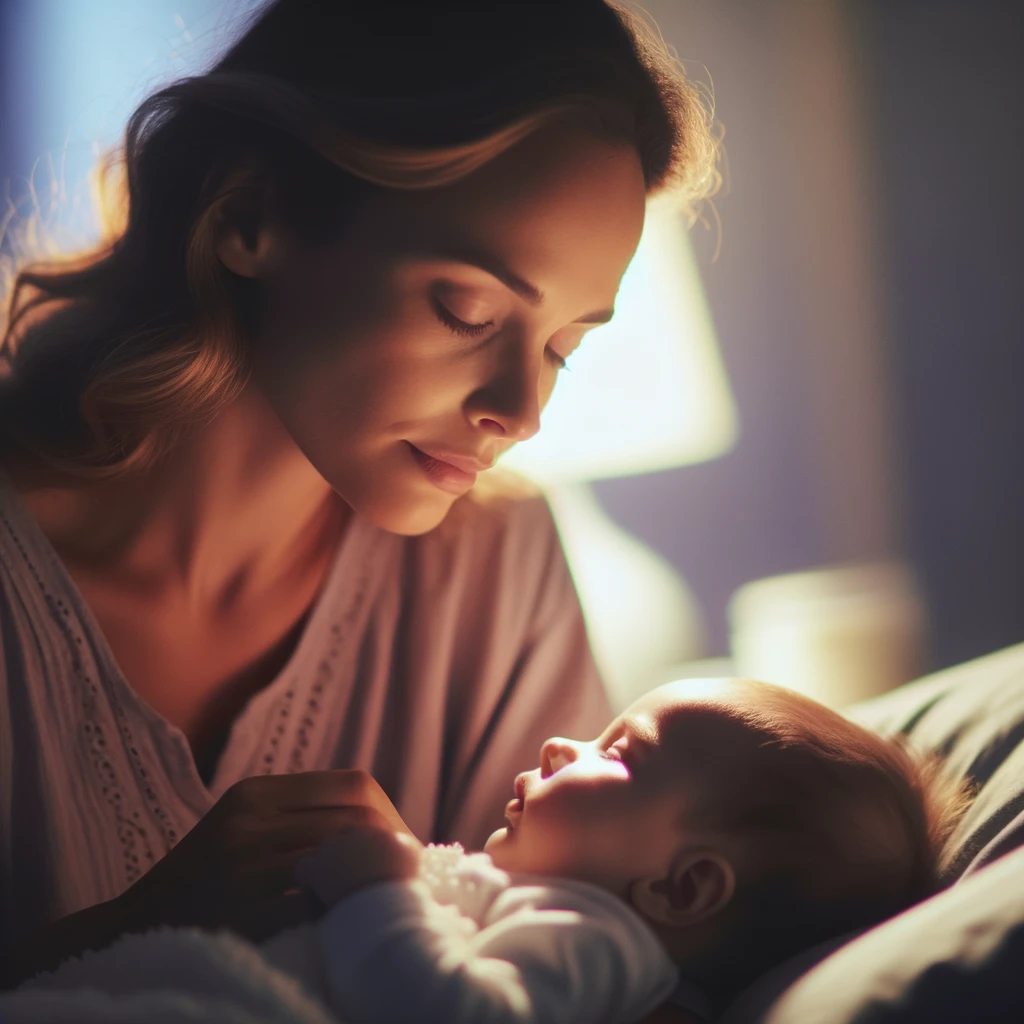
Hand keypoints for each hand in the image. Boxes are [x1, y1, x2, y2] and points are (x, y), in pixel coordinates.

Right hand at [118, 770, 413, 941]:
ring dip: (374, 881)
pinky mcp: (243, 913)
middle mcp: (251, 821)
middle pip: (358, 821)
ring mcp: (244, 867)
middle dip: (393, 850)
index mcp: (255, 794)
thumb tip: (380, 823)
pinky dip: (342, 912)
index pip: (353, 785)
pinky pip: (318, 904)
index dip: (389, 815)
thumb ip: (298, 814)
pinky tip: (348, 924)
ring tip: (386, 899)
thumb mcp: (243, 827)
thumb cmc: (203, 880)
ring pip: (345, 860)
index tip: (402, 845)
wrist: (132, 929)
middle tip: (406, 878)